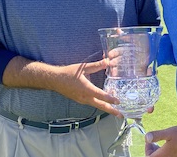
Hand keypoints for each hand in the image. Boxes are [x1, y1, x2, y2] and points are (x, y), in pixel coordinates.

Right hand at [3, 56, 121, 116]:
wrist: (54, 80)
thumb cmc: (68, 72)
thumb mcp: (83, 67)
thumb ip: (96, 65)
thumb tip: (108, 61)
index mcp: (86, 89)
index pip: (101, 95)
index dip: (111, 99)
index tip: (119, 102)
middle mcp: (85, 97)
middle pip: (100, 105)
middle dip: (111, 110)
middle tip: (121, 115)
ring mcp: (82, 100)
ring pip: (96, 105)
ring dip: (106, 107)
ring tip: (115, 109)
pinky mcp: (79, 100)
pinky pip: (91, 103)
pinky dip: (99, 103)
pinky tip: (103, 101)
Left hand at [145, 125, 176, 156]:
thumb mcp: (168, 132)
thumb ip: (156, 135)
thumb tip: (146, 137)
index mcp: (163, 155)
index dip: (147, 150)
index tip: (149, 141)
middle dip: (152, 151)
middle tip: (154, 142)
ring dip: (158, 152)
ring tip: (160, 144)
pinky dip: (164, 154)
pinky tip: (167, 146)